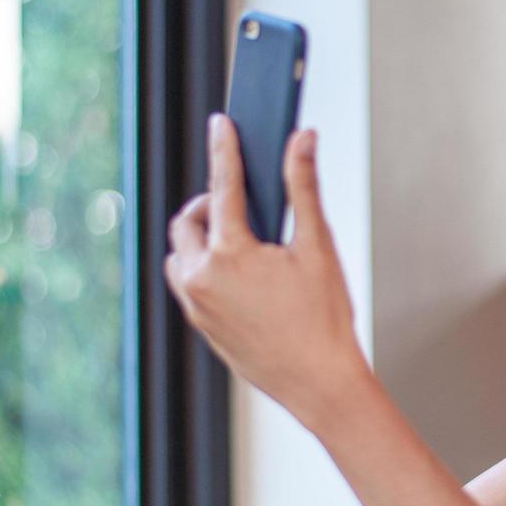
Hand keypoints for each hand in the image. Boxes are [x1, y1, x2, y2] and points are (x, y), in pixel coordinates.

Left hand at [163, 113, 369, 427]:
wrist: (318, 382)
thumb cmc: (324, 319)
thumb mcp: (318, 248)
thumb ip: (303, 188)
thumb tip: (302, 139)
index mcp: (230, 253)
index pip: (223, 185)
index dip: (225, 149)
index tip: (222, 123)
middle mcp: (201, 277)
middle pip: (188, 220)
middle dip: (210, 202)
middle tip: (243, 202)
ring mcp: (196, 305)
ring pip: (181, 255)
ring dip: (202, 239)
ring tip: (241, 242)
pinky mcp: (200, 326)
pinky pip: (188, 284)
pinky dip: (204, 268)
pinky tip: (241, 276)